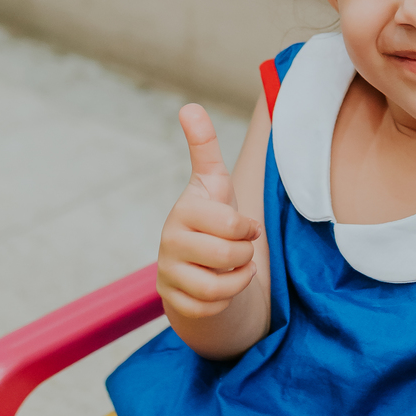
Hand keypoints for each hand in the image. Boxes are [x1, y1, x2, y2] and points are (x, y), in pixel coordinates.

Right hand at [156, 106, 261, 319]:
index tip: (246, 227)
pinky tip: (223, 288)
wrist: (201, 265)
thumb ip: (205, 146)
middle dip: (246, 256)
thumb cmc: (213, 219)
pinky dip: (226, 301)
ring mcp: (168, 274)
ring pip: (218, 287)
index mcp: (184, 210)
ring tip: (236, 268)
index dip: (247, 228)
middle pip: (227, 257)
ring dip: (239, 279)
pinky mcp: (173, 303)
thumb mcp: (214, 183)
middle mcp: (169, 242)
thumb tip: (189, 106)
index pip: (231, 224)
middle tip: (242, 251)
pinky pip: (209, 308)